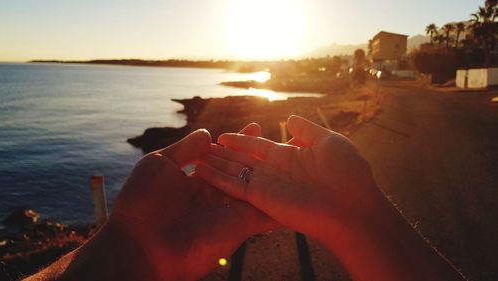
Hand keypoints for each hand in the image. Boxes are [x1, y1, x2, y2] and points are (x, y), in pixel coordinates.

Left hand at [26, 124, 276, 280]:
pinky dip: (279, 206)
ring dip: (275, 176)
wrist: (141, 248)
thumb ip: (186, 149)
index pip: (223, 157)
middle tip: (281, 140)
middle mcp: (214, 195)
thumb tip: (207, 134)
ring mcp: (228, 211)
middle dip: (261, 156)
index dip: (238, 143)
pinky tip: (298, 194)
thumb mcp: (159, 165)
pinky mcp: (239, 227)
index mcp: (196, 179)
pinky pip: (264, 214)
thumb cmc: (142, 204)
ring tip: (296, 159)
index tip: (255, 126)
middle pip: (243, 171)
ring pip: (257, 190)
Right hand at [195, 115, 377, 242]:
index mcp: (289, 156)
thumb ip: (306, 130)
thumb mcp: (327, 141)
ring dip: (215, 165)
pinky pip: (234, 187)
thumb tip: (289, 118)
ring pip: (234, 172)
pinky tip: (200, 171)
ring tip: (194, 159)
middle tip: (201, 148)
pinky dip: (216, 179)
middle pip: (241, 160)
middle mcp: (274, 171)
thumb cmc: (347, 173)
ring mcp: (267, 186)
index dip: (240, 141)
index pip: (257, 146)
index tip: (222, 136)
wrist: (352, 207)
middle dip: (222, 154)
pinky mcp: (261, 198)